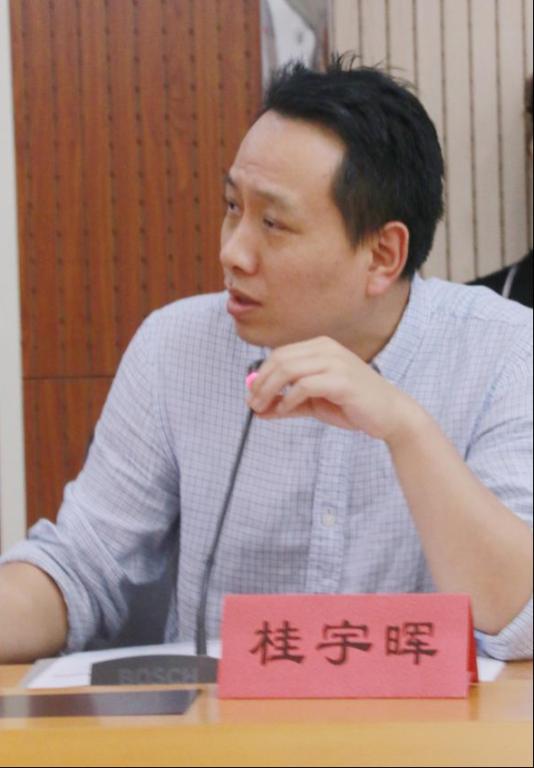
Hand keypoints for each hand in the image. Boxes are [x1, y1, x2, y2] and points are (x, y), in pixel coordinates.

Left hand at [247, 337, 419, 441]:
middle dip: (261, 382)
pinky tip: (285, 410)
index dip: (260, 374)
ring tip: (262, 408)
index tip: (251, 394)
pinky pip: (304, 386)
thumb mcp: (314, 403)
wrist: (390, 414)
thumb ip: (288, 403)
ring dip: (269, 391)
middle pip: (280, 359)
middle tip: (252, 403)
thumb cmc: (353, 405)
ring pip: (288, 369)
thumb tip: (258, 409)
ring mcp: (336, 362)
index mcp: (321, 347)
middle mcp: (327, 349)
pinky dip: (289, 399)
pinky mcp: (342, 380)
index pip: (280, 353)